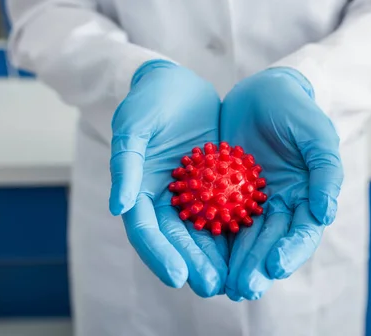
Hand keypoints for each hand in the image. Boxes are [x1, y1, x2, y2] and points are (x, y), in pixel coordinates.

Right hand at [110, 59, 227, 296]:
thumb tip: (118, 207)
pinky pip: (225, 211)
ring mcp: (190, 195)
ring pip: (202, 233)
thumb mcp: (134, 127)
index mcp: (138, 191)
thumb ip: (126, 165)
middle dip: (192, 264)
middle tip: (212, 286)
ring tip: (234, 279)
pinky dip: (235, 230)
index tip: (178, 276)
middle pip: (175, 239)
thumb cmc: (150, 101)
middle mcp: (163, 200)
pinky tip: (253, 246)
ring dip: (215, 257)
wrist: (177, 84)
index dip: (159, 254)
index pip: (145, 230)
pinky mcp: (213, 186)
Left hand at [220, 67, 342, 300]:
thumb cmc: (295, 108)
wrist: (262, 89)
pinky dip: (208, 234)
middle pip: (269, 243)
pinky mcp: (223, 191)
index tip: (275, 265)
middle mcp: (278, 206)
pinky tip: (195, 251)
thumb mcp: (316, 133)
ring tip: (220, 283)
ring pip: (241, 237)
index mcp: (306, 197)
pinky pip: (215, 215)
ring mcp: (250, 201)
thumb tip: (326, 214)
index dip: (291, 251)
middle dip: (257, 266)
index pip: (301, 232)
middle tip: (241, 287)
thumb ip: (325, 171)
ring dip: (232, 262)